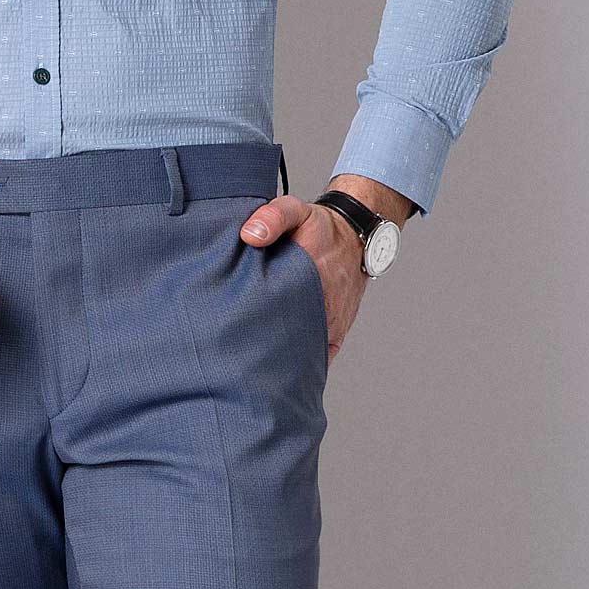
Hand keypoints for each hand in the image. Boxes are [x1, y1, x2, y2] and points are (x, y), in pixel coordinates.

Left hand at [238, 192, 360, 362]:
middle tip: (234, 359)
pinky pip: (319, 358)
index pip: (275, 313)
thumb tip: (249, 235)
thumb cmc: (320, 227)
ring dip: (280, 361)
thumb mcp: (296, 211)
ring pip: (303, 353)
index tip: (232, 334)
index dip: (252, 326)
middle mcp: (322, 306)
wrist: (356, 236)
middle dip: (261, 350)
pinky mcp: (337, 332)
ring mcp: (331, 323)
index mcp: (308, 278)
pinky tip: (278, 377)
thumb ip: (272, 217)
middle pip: (287, 340)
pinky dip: (302, 369)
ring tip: (250, 372)